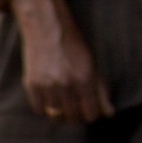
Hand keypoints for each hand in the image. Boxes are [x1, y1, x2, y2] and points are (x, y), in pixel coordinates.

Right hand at [13, 0, 111, 124]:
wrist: (46, 25)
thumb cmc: (72, 43)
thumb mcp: (92, 63)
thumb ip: (100, 90)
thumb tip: (109, 114)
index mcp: (85, 79)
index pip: (91, 114)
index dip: (91, 115)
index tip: (89, 110)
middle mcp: (67, 85)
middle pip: (73, 118)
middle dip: (76, 116)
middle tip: (76, 108)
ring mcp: (48, 86)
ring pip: (55, 115)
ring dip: (60, 111)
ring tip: (62, 100)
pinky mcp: (32, 85)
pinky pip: (39, 109)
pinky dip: (44, 106)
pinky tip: (48, 96)